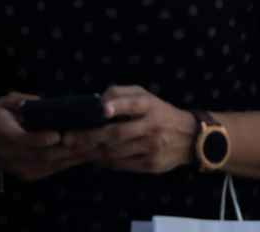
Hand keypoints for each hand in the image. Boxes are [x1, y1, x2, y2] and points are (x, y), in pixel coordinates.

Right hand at [0, 92, 92, 181]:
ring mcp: (20, 168)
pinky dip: (71, 161)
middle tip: (90, 136)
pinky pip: (53, 169)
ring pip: (52, 163)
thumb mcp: (5, 102)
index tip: (58, 134)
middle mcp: (11, 156)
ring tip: (96, 144)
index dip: (40, 139)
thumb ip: (22, 102)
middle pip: (43, 154)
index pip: (22, 140)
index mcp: (2, 134)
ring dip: (75, 155)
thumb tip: (45, 103)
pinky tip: (88, 152)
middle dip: (68, 146)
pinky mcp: (29, 175)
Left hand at [64, 85, 197, 173]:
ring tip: (76, 148)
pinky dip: (106, 162)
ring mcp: (152, 147)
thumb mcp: (146, 96)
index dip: (118, 105)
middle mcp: (152, 126)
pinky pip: (122, 165)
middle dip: (90, 137)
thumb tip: (97, 101)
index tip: (102, 109)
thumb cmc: (159, 112)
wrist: (190, 137)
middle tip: (69, 139)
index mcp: (150, 106)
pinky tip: (95, 157)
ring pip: (116, 152)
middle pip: (117, 134)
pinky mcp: (151, 165)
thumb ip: (121, 93)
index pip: (133, 104)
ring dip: (93, 151)